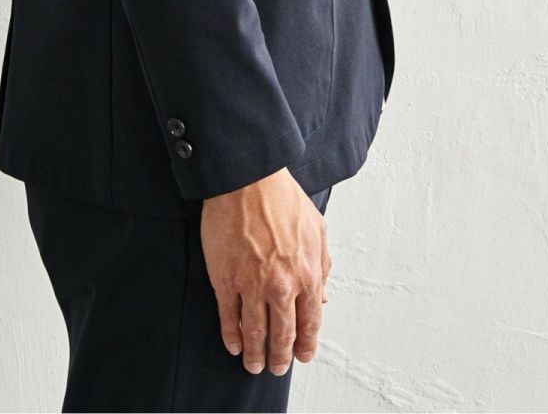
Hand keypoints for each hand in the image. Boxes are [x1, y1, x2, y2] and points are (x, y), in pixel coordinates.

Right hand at [201, 167, 331, 375]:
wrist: (247, 179)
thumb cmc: (282, 197)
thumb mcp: (317, 229)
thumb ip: (322, 266)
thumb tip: (322, 297)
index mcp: (307, 274)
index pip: (310, 322)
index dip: (306, 344)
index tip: (302, 355)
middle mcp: (281, 285)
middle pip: (282, 335)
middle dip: (280, 357)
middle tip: (277, 367)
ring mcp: (250, 285)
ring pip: (254, 332)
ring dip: (255, 354)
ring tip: (254, 364)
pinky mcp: (224, 279)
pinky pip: (228, 317)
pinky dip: (231, 335)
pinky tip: (233, 344)